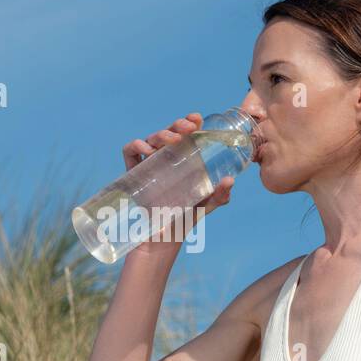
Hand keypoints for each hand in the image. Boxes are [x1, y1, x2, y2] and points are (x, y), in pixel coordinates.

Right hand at [121, 113, 236, 257]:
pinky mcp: (133, 175)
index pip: (184, 135)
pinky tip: (148, 150)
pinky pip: (130, 153)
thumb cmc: (183, 220)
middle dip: (177, 125)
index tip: (197, 119)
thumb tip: (230, 180)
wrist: (162, 241)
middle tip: (189, 127)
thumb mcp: (205, 205)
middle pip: (168, 133)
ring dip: (161, 134)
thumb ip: (219, 195)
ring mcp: (148, 166)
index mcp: (181, 161)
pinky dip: (136, 146)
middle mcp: (164, 160)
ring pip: (150, 140)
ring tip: (174, 140)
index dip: (188, 122)